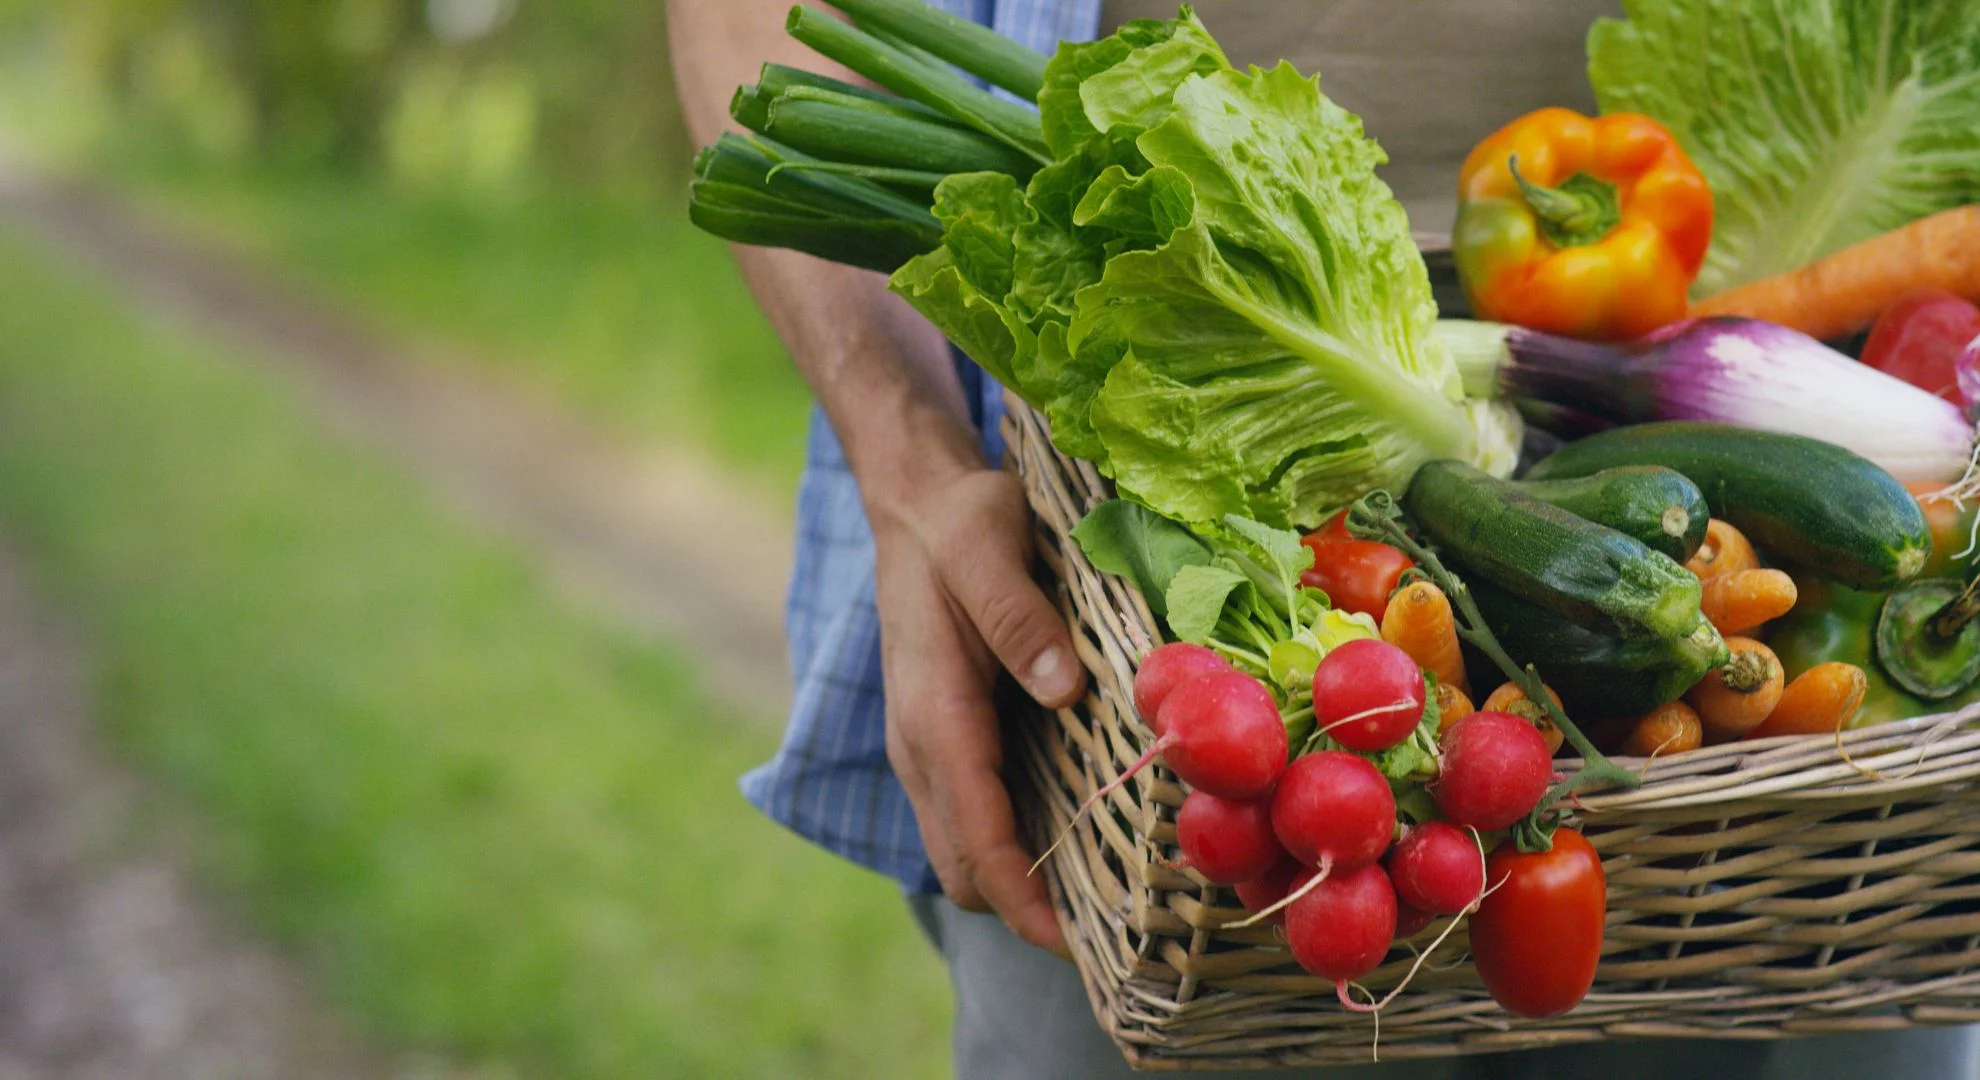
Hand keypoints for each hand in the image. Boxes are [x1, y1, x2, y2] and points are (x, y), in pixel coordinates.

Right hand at [871, 464, 1085, 954]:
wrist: (916, 500)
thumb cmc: (958, 520)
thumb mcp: (987, 545)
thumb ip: (1017, 615)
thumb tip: (1061, 689)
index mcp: (933, 712)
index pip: (975, 837)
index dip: (1023, 902)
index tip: (1078, 946)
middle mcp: (920, 746)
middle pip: (965, 867)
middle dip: (1026, 913)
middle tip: (1115, 934)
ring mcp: (928, 747)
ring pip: (965, 850)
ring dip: (1020, 886)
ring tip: (1106, 903)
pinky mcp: (945, 738)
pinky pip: (974, 816)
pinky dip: (1014, 846)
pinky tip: (1078, 839)